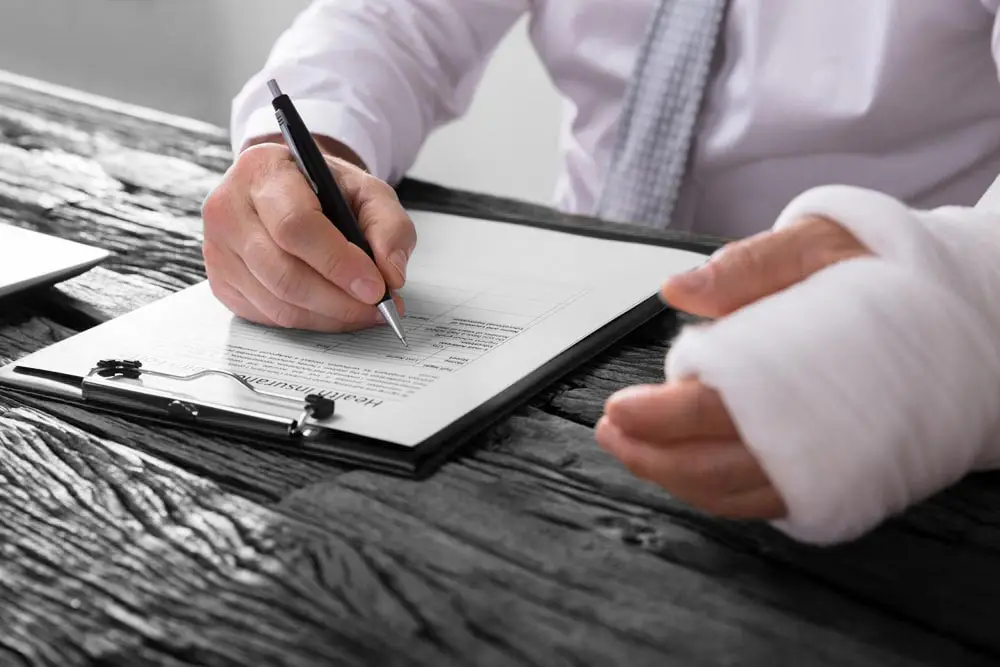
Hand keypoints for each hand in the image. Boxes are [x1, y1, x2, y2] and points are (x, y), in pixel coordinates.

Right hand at [201, 142, 414, 330]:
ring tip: (364, 312)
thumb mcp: (368, 191)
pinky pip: (268, 316)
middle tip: (378, 308)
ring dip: (329, 316)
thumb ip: (389, 227)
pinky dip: (310, 321)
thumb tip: (391, 276)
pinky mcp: (221, 281)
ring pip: (276, 301)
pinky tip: (335, 311)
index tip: (375, 287)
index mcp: (263, 171)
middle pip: (283, 272)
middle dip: (339, 300)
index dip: (338, 263)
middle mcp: (228, 208)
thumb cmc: (326, 189)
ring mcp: (218, 248)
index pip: (295, 225)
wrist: (289, 189)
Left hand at [596, 215, 870, 518]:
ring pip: (736, 492)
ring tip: (632, 451)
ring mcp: (829, 463)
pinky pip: (765, 498)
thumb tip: (679, 288)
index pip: (714, 410)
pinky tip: (684, 467)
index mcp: (804, 375)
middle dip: (652, 456)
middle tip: (611, 434)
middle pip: (715, 466)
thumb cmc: (887, 275)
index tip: (618, 410)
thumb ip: (750, 267)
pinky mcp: (836, 476)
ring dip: (676, 478)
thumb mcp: (821, 243)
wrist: (963, 314)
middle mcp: (817, 433)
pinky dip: (716, 490)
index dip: (658, 416)